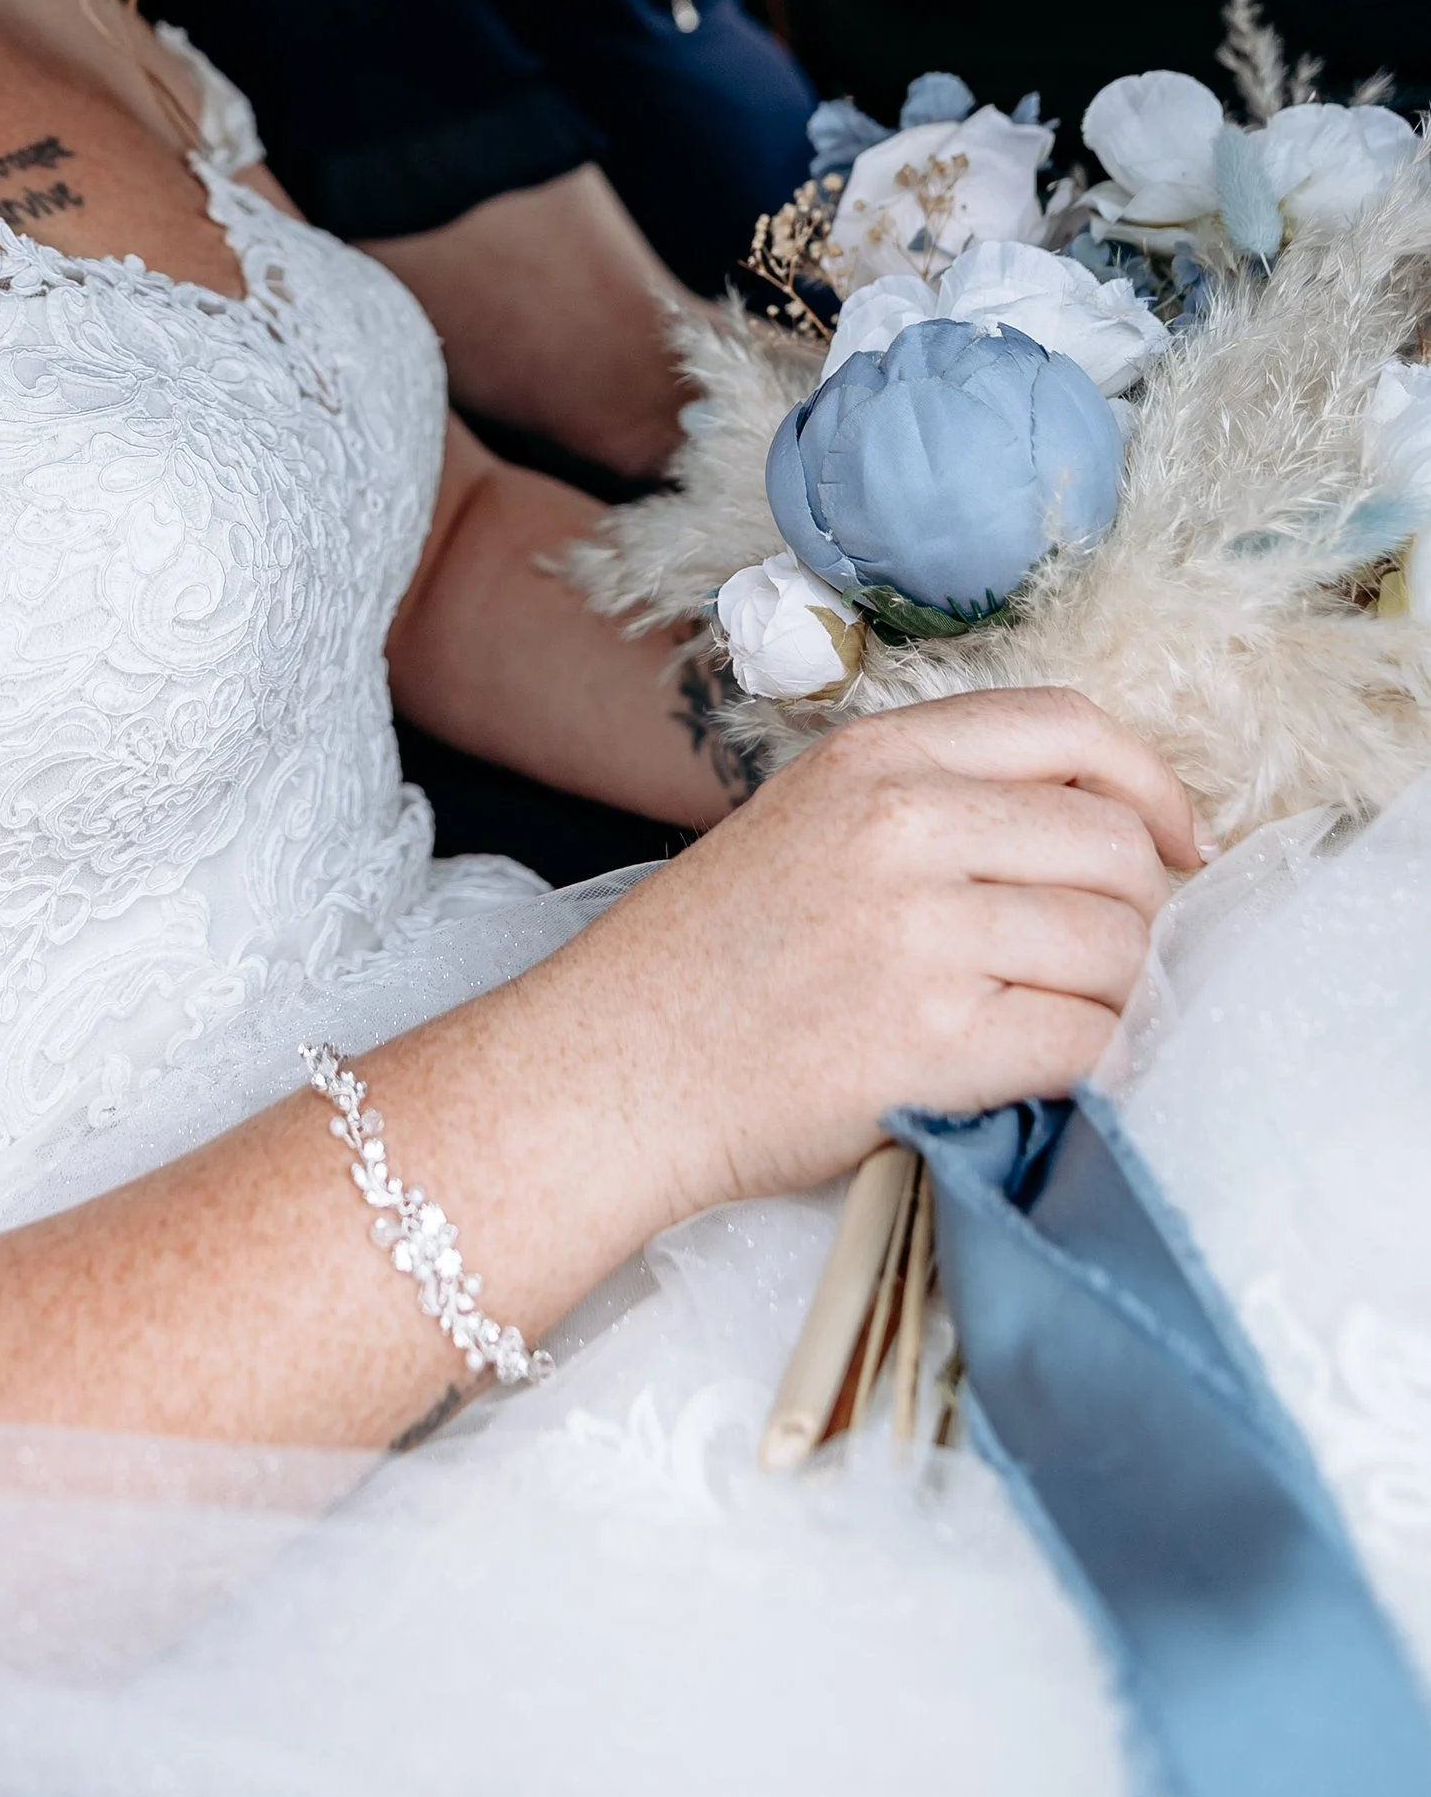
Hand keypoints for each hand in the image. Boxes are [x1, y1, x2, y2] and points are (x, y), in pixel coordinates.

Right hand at [597, 687, 1200, 1216]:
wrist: (616, 1065)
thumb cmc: (718, 952)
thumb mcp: (813, 816)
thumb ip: (939, 798)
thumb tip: (1109, 827)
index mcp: (874, 757)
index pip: (1070, 725)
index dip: (1153, 784)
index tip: (1179, 841)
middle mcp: (901, 826)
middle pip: (1115, 842)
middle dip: (1143, 908)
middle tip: (1111, 955)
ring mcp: (917, 935)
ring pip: (1117, 946)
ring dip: (1123, 993)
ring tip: (1070, 1016)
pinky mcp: (930, 1043)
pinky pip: (1090, 1042)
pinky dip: (1101, 1064)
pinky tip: (1061, 1071)